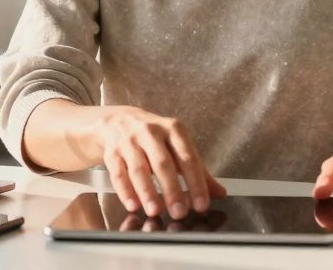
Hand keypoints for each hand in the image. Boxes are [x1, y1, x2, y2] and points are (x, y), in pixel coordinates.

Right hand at [95, 105, 226, 220]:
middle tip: (179, 211)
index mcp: (173, 129)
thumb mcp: (178, 146)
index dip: (196, 183)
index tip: (202, 204)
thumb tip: (219, 193)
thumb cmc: (154, 137)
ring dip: (147, 192)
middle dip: (171, 189)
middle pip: (163, 163)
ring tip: (155, 211)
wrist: (118, 121)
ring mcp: (129, 141)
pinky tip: (133, 204)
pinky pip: (118, 174)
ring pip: (139, 169)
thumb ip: (198, 170)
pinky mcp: (112, 152)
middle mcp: (151, 132)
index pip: (188, 158)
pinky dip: (125, 191)